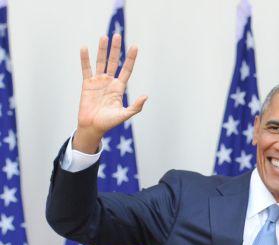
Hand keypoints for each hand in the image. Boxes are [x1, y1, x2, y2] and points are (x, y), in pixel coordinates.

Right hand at [74, 34, 147, 152]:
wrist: (93, 127)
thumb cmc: (109, 122)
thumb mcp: (124, 114)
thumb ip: (135, 106)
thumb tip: (146, 96)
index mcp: (119, 88)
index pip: (126, 70)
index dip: (130, 59)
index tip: (135, 46)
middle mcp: (109, 82)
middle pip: (113, 62)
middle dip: (116, 50)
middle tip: (118, 36)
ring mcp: (98, 82)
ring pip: (100, 62)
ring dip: (102, 50)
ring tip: (104, 37)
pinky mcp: (87, 84)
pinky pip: (86, 69)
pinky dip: (85, 59)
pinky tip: (85, 48)